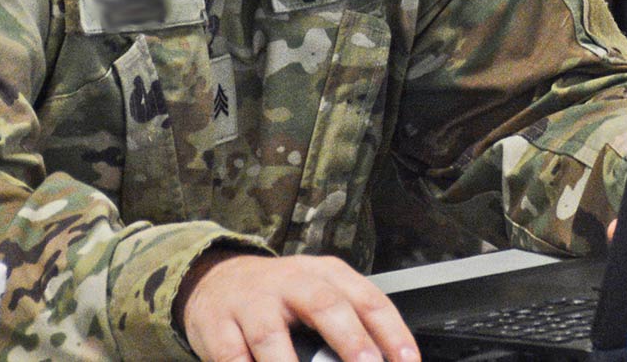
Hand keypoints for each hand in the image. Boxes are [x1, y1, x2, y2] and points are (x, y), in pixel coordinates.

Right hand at [181, 253, 415, 361]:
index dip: (392, 332)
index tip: (408, 361)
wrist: (217, 278)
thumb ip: (349, 323)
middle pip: (325, 306)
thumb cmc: (280, 295)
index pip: (368, 299)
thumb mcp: (319, 294)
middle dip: (351, 341)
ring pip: (270, 336)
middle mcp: (291, 282)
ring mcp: (252, 303)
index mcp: (325, 274)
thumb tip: (383, 359)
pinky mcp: (218, 325)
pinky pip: (232, 355)